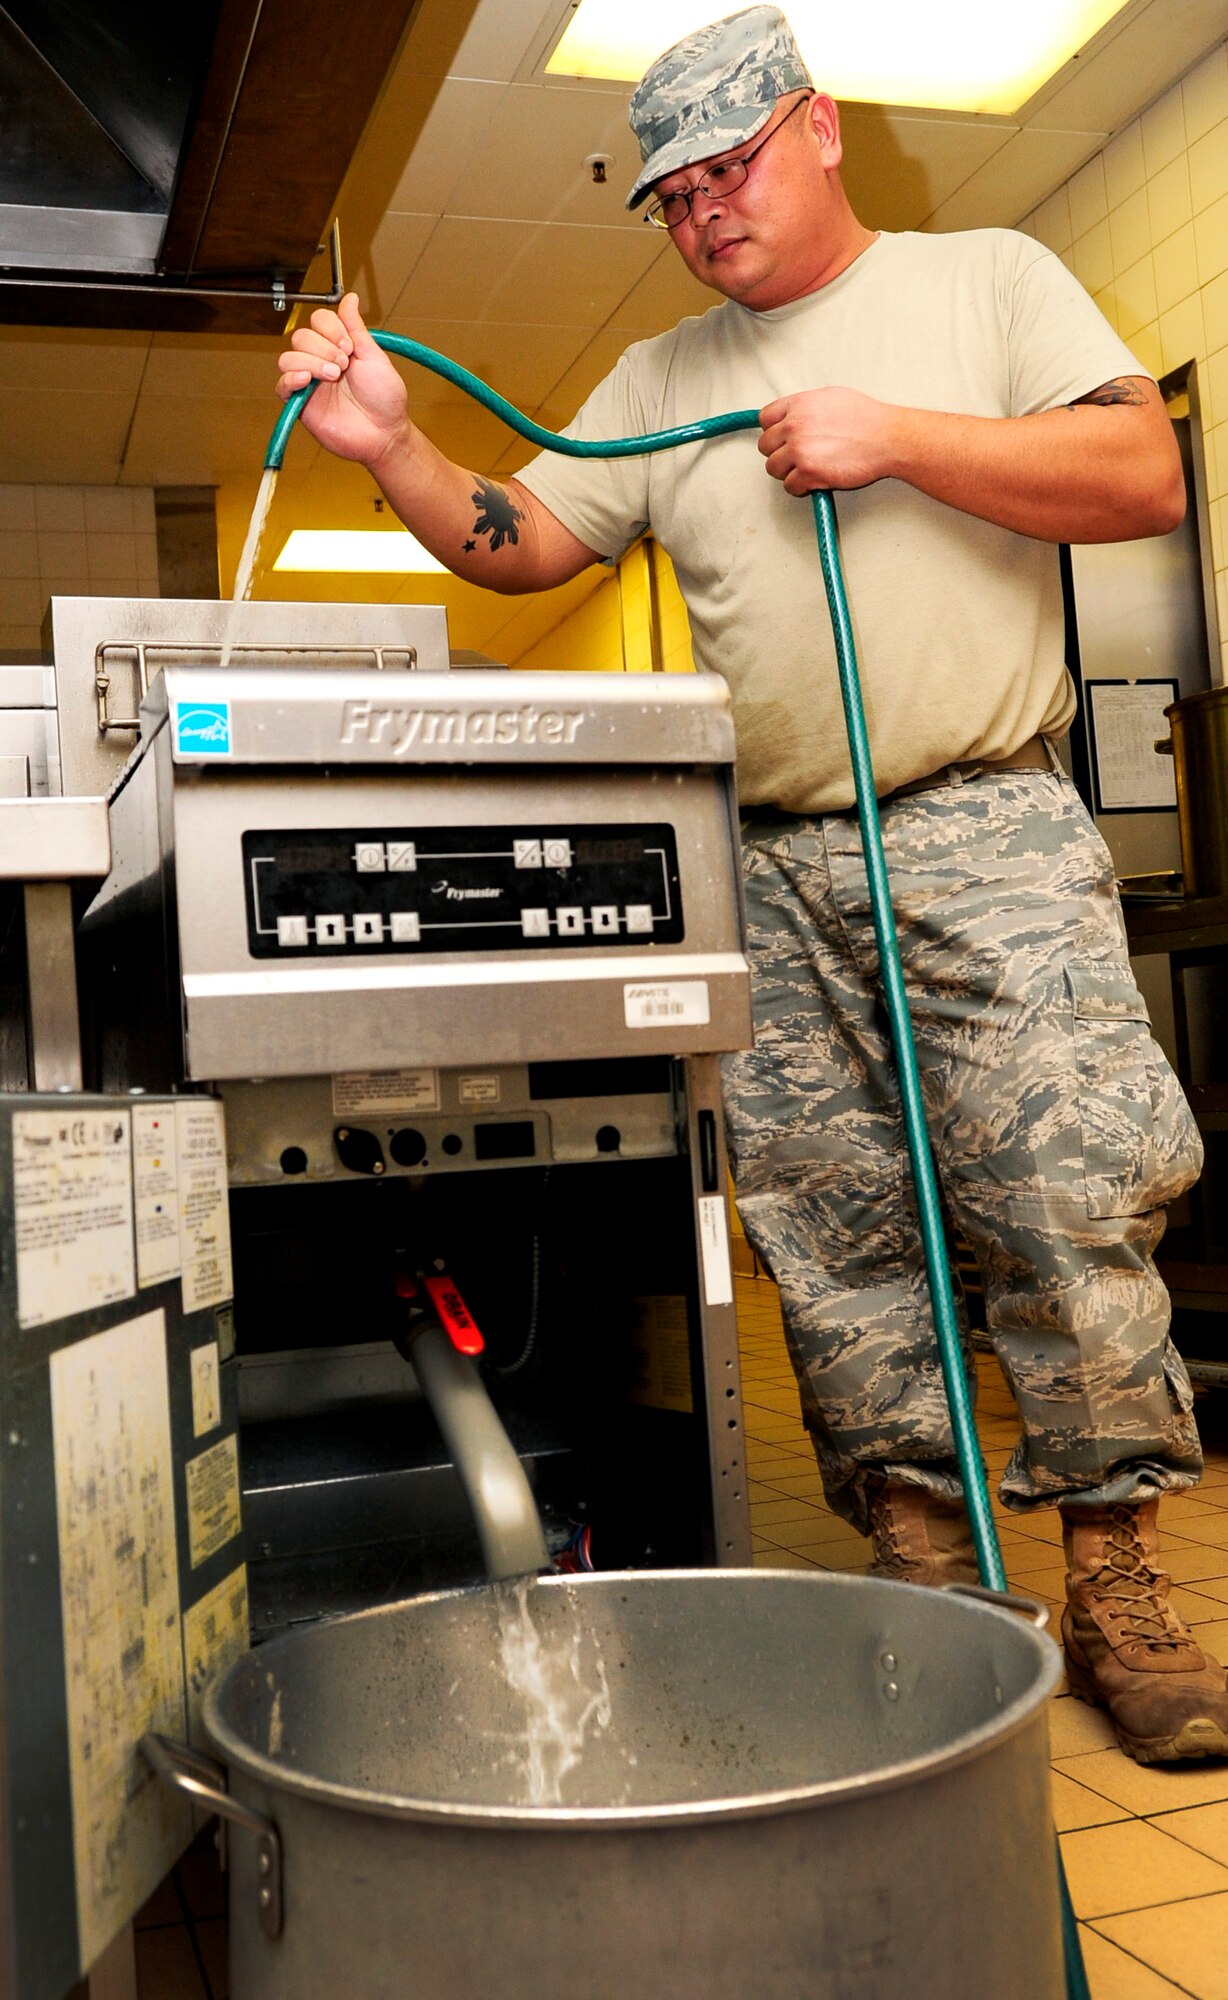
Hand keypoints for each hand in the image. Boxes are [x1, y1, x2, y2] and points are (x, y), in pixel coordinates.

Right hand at [276, 293, 409, 469]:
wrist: (385, 433)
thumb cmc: (384, 399)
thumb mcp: (373, 356)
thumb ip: (356, 327)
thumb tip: (350, 298)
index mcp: (338, 347)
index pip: (318, 321)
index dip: (331, 328)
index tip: (350, 347)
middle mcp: (321, 361)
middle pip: (301, 337)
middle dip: (323, 347)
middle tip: (344, 366)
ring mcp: (310, 383)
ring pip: (288, 358)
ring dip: (311, 362)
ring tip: (333, 377)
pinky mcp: (301, 404)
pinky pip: (282, 386)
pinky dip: (291, 378)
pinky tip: (309, 380)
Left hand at [757, 387, 902, 495]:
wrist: (886, 437)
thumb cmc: (867, 418)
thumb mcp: (831, 397)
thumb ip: (806, 406)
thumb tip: (793, 415)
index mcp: (799, 404)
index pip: (765, 418)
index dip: (773, 430)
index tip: (781, 438)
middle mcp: (795, 425)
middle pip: (765, 445)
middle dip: (779, 452)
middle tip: (796, 456)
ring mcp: (800, 450)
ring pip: (773, 468)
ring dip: (787, 471)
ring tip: (805, 469)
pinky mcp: (808, 473)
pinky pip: (789, 486)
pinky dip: (800, 487)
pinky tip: (813, 481)